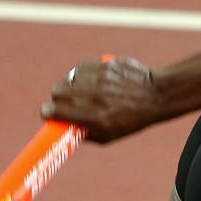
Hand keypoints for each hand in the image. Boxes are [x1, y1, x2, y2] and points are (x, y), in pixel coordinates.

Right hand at [41, 56, 159, 142]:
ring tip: (76, 90)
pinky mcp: (104, 65)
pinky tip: (85, 79)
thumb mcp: (110, 135)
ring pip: (68, 78)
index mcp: (95, 118)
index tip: (46, 112)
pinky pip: (80, 68)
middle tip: (61, 101)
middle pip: (58, 92)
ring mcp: (100, 79)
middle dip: (56, 98)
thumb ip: (86, 133)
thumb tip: (65, 129)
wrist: (155, 95)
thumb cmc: (132, 119)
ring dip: (69, 85)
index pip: (58, 111)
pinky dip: (79, 74)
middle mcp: (96, 98)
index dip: (47, 112)